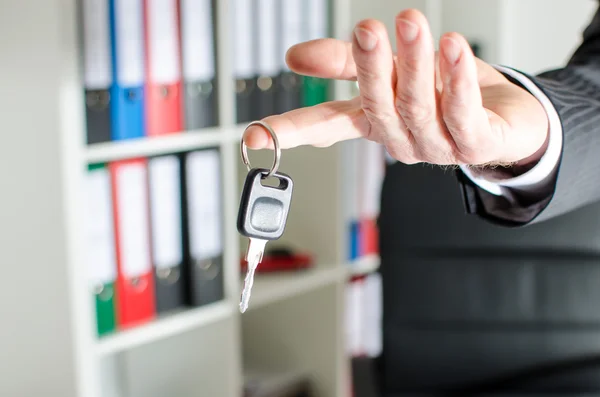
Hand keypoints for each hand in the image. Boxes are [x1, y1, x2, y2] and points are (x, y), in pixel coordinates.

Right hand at [243, 9, 548, 167]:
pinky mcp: (474, 144)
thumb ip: (347, 61)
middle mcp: (399, 137)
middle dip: (371, 69)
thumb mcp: (391, 68)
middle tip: (367, 31)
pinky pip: (463, 115)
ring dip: (415, 64)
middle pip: (376, 108)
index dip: (290, 131)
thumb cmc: (443, 91)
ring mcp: (436, 146)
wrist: (506, 115)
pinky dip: (458, 82)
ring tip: (411, 25)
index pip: (325, 126)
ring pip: (418, 107)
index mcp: (374, 121)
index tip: (253, 137)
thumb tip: (294, 57)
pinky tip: (453, 50)